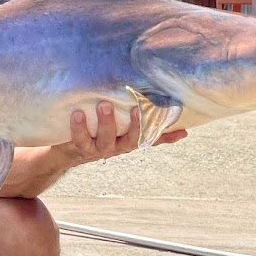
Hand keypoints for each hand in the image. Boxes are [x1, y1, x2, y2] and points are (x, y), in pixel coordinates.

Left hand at [66, 101, 186, 163]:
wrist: (70, 151)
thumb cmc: (103, 136)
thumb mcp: (127, 134)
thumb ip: (153, 133)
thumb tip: (185, 132)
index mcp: (129, 142)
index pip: (146, 137)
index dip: (154, 128)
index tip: (161, 112)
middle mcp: (116, 147)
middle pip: (128, 140)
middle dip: (134, 125)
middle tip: (135, 107)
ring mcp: (98, 148)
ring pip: (104, 140)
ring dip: (105, 123)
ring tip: (103, 105)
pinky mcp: (79, 147)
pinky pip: (80, 139)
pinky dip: (79, 127)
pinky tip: (77, 113)